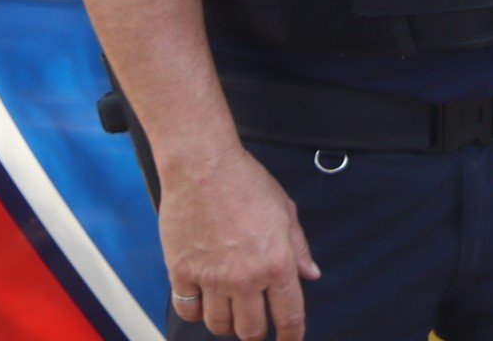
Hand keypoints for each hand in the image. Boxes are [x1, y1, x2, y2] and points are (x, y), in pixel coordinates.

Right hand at [161, 145, 316, 339]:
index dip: (292, 336)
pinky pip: (189, 311)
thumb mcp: (286, 212)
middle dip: (257, 335)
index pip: (289, 315)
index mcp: (277, 262)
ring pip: (218, 326)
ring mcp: (211, 278)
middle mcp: (245, 277)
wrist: (203, 168)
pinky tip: (204, 300)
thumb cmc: (247, 184)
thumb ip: (298, 248)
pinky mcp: (182, 273)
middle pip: (250, 330)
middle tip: (257, 328)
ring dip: (227, 325)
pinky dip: (197, 312)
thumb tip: (311, 274)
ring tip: (231, 312)